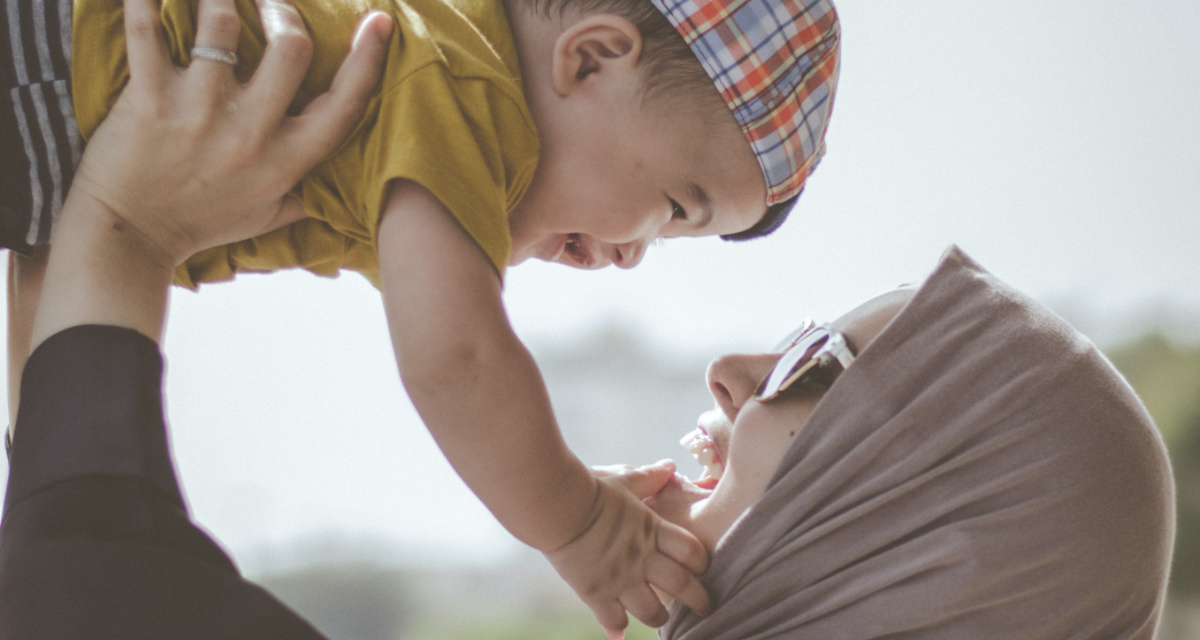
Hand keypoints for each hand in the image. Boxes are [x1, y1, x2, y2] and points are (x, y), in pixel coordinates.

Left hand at [68, 0, 391, 267]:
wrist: (129, 239)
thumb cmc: (199, 224)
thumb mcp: (267, 216)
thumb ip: (307, 193)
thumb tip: (344, 183)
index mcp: (285, 161)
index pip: (343, 104)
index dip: (368, 58)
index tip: (378, 20)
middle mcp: (248, 134)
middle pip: (291, 47)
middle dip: (282, 9)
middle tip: (267, 1)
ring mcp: (197, 113)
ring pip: (220, 23)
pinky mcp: (147, 100)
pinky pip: (146, 31)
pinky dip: (145, 0)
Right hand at [544, 460, 712, 638]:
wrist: (556, 506)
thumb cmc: (590, 488)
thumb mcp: (624, 480)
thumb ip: (649, 477)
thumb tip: (669, 466)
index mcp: (652, 530)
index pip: (692, 552)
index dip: (701, 562)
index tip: (701, 567)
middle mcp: (642, 558)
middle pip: (683, 586)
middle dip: (699, 600)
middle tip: (705, 608)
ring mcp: (620, 579)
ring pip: (653, 613)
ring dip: (661, 617)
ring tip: (662, 617)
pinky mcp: (596, 593)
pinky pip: (614, 621)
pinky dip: (617, 629)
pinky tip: (619, 635)